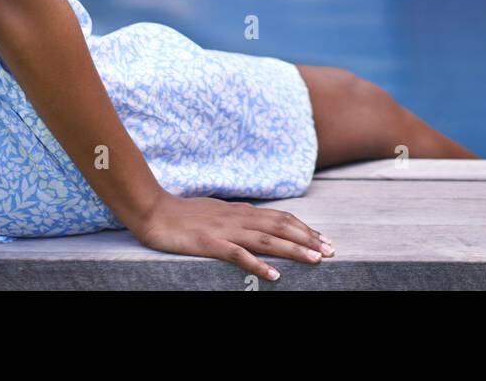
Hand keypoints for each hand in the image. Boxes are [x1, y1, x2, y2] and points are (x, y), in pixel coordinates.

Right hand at [128, 190, 333, 282]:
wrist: (154, 211)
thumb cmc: (185, 214)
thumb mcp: (218, 213)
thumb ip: (239, 218)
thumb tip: (259, 223)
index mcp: (241, 211)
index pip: (281, 218)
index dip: (304, 228)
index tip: (323, 240)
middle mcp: (239, 218)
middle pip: (281, 227)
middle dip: (308, 239)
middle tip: (330, 251)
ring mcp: (225, 230)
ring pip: (267, 240)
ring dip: (293, 250)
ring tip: (315, 260)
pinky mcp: (210, 242)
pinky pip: (238, 255)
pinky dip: (258, 265)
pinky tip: (274, 276)